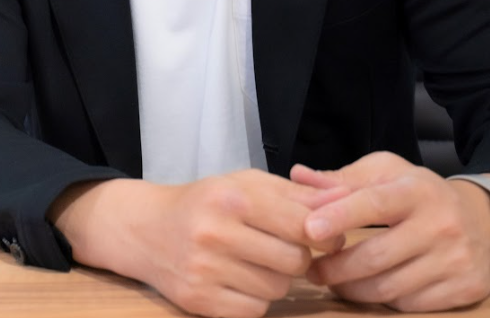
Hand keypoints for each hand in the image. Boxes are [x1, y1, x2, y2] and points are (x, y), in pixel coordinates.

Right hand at [51, 169, 346, 317]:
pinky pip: (254, 311)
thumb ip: (294, 194)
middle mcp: (216, 232)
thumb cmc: (207, 201)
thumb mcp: (246, 184)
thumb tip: (341, 203)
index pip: (299, 223)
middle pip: (293, 261)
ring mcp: (205, 270)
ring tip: (257, 261)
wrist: (148, 228)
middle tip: (286, 248)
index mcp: (232, 196)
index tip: (327, 236)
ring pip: (276, 289)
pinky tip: (240, 279)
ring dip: (276, 279)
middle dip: (298, 257)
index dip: (323, 233)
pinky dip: (255, 299)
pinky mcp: (198, 301)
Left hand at [291, 152, 489, 311]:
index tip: (308, 229)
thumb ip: (343, 179)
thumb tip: (298, 176)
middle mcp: (440, 225)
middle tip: (311, 269)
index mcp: (416, 190)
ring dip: (353, 289)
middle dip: (337, 267)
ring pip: (390, 287)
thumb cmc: (419, 192)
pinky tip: (369, 289)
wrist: (482, 221)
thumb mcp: (386, 173)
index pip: (374, 204)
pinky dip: (383, 301)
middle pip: (377, 256)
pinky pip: (411, 305)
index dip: (340, 216)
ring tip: (333, 282)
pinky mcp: (465, 290)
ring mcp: (455, 261)